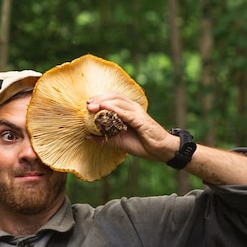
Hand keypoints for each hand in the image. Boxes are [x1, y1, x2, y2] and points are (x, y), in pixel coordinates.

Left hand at [86, 93, 246, 184]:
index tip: (87, 104)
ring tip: (92, 106)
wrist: (160, 150)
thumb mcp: (119, 141)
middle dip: (99, 98)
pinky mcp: (140, 119)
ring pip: (118, 101)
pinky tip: (104, 109)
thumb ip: (104, 138)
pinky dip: (113, 109)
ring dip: (104, 102)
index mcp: (129, 110)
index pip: (113, 99)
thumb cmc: (142, 144)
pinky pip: (125, 112)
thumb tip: (88, 136)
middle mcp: (133, 108)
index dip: (99, 98)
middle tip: (87, 104)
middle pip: (114, 96)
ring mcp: (137, 112)